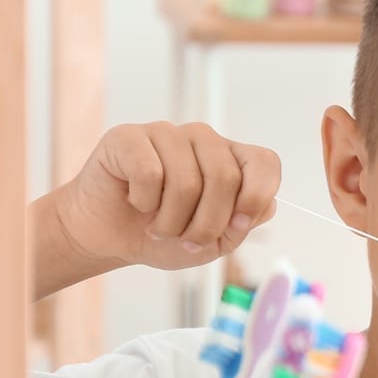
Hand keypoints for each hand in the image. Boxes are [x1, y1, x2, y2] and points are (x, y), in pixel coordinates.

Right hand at [51, 122, 279, 273]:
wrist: (109, 239)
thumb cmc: (163, 237)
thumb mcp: (213, 243)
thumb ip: (243, 224)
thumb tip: (268, 205)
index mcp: (230, 160)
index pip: (266, 163)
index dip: (256, 197)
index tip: (237, 226)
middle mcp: (204, 140)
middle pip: (226, 178)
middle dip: (207, 223)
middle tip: (187, 239)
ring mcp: (168, 134)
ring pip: (187, 181)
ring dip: (171, 221)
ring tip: (158, 226)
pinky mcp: (130, 136)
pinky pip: (150, 174)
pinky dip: (144, 203)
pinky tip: (135, 201)